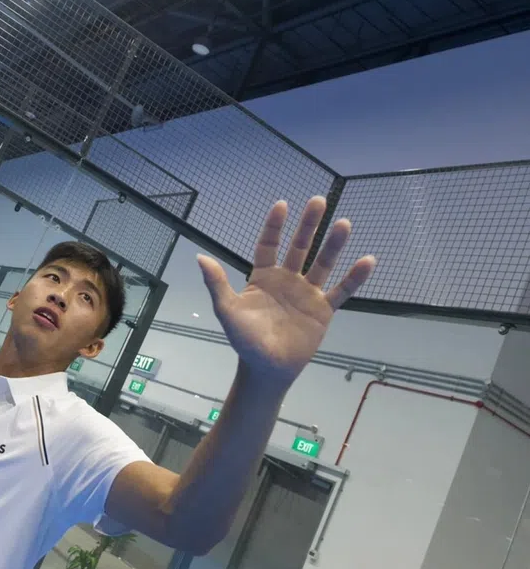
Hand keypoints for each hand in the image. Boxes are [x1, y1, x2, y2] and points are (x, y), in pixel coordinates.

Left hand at [197, 196, 375, 385]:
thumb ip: (217, 284)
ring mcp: (307, 293)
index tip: (282, 204)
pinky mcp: (323, 309)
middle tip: (319, 200)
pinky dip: (354, 277)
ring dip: (333, 245)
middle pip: (299, 247)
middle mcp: (287, 280)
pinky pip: (342, 290)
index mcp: (263, 277)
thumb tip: (200, 257)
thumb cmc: (245, 340)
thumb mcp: (227, 310)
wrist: (267, 368)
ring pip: (322, 264)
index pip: (269, 245)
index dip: (275, 226)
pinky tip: (368, 260)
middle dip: (308, 225)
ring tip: (344, 223)